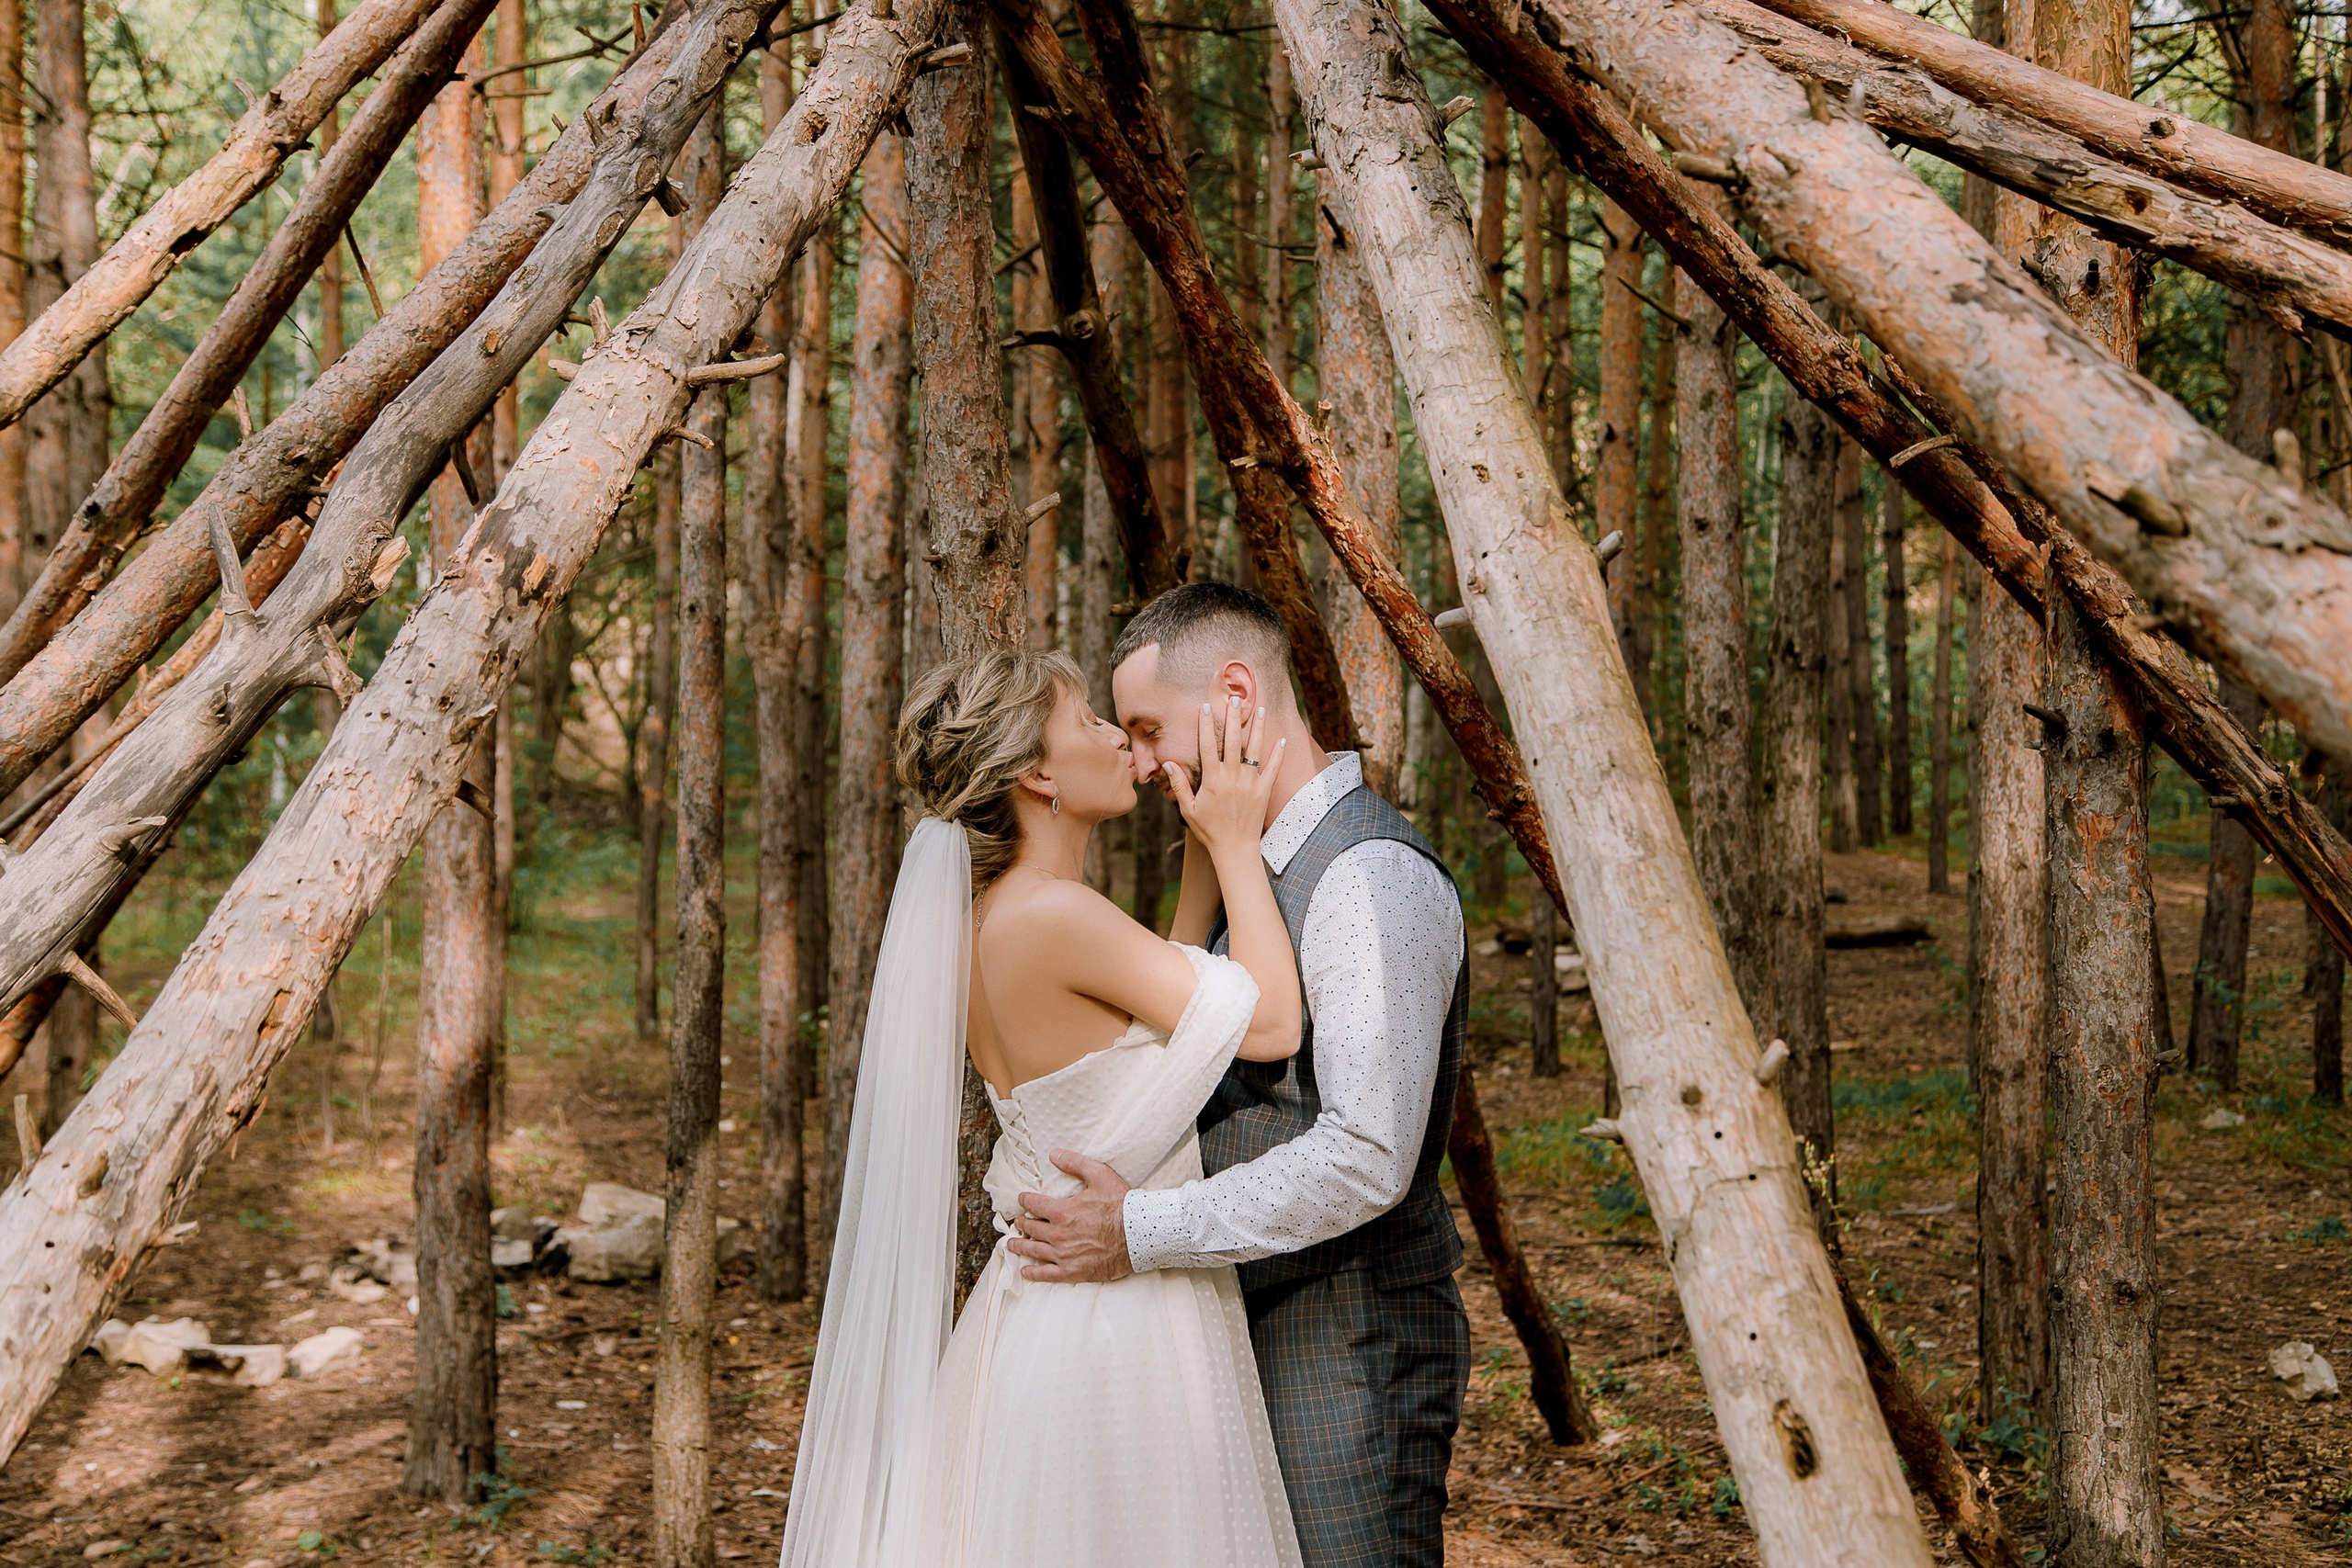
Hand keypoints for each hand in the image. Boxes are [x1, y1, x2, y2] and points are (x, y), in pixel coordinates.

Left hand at [1005, 1149, 1133, 1283]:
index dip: (1025, 1200)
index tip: (1022, 1199)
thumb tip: (1053, 1154)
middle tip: (1018, 1221)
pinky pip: (1046, 1274)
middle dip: (1022, 1223)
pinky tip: (1025, 1270)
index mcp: (1061, 1212)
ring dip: (1020, 1245)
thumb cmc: (1121, 1204)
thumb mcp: (1099, 1175)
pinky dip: (1033, 1272)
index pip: (1034, 1205)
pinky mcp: (1072, 1272)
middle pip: (1031, 1228)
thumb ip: (1075, 1163)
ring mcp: (1063, 1255)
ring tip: (1012, 1243)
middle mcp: (1057, 1235)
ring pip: (1034, 1250)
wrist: (1139, 1235)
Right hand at [1164, 697, 1281, 862]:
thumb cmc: (1209, 830)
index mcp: (1213, 780)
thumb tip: (1168, 763)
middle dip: (1232, 718)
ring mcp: (1250, 783)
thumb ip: (1179, 784)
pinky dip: (1278, 753)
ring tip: (1258, 708)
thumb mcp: (1188, 808)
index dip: (1206, 725)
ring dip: (1256, 728)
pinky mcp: (1264, 790)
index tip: (1206, 706)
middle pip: (1233, 741)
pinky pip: (1273, 768)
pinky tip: (1282, 738)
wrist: (1234, 849)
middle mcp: (1232, 777)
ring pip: (1254, 750)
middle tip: (1234, 698)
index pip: (1208, 745)